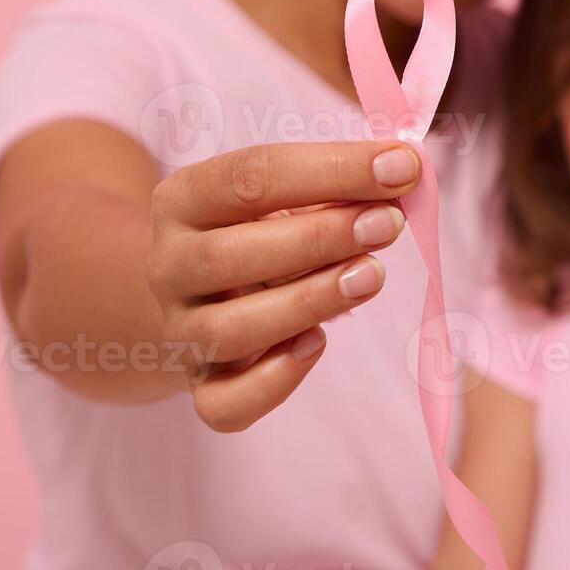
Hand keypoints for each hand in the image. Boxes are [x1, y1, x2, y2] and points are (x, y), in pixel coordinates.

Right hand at [146, 140, 420, 431]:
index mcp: (182, 200)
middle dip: (319, 237)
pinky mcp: (200, 385)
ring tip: (372, 275)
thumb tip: (401, 171)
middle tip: (388, 223)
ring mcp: (181, 331)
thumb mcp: (283, 194)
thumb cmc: (259, 231)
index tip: (400, 166)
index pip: (250, 176)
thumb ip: (334, 184)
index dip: (332, 169)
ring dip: (307, 301)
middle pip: (228, 256)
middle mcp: (168, 266)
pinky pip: (223, 403)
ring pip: (228, 330)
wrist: (200, 293)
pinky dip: (272, 382)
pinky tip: (317, 344)